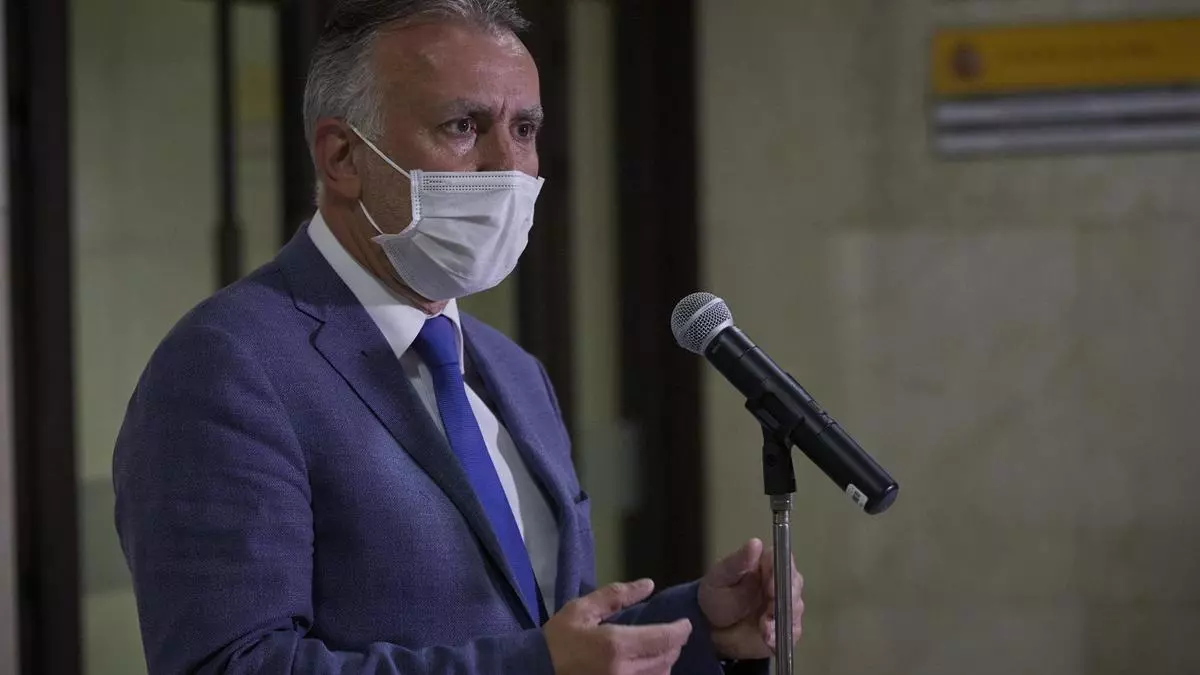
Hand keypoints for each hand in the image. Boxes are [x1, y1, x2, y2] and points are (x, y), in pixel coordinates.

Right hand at [545, 579, 692, 674]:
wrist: (536, 672)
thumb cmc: (557, 640)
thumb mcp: (581, 610)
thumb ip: (616, 595)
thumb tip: (648, 584)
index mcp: (617, 646)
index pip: (664, 639)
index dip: (681, 630)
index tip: (685, 623)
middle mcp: (625, 671)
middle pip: (667, 659)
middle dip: (673, 644)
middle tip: (671, 633)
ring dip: (665, 662)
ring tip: (658, 650)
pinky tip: (645, 667)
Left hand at [698, 538, 803, 659]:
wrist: (712, 627)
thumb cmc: (717, 596)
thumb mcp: (721, 577)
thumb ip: (738, 562)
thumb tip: (755, 543)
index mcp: (765, 564)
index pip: (781, 560)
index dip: (780, 572)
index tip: (771, 586)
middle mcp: (779, 582)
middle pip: (793, 583)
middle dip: (785, 597)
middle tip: (770, 608)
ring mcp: (784, 605)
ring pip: (795, 607)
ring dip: (780, 618)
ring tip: (763, 626)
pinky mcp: (785, 626)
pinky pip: (791, 630)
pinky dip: (780, 635)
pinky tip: (768, 637)